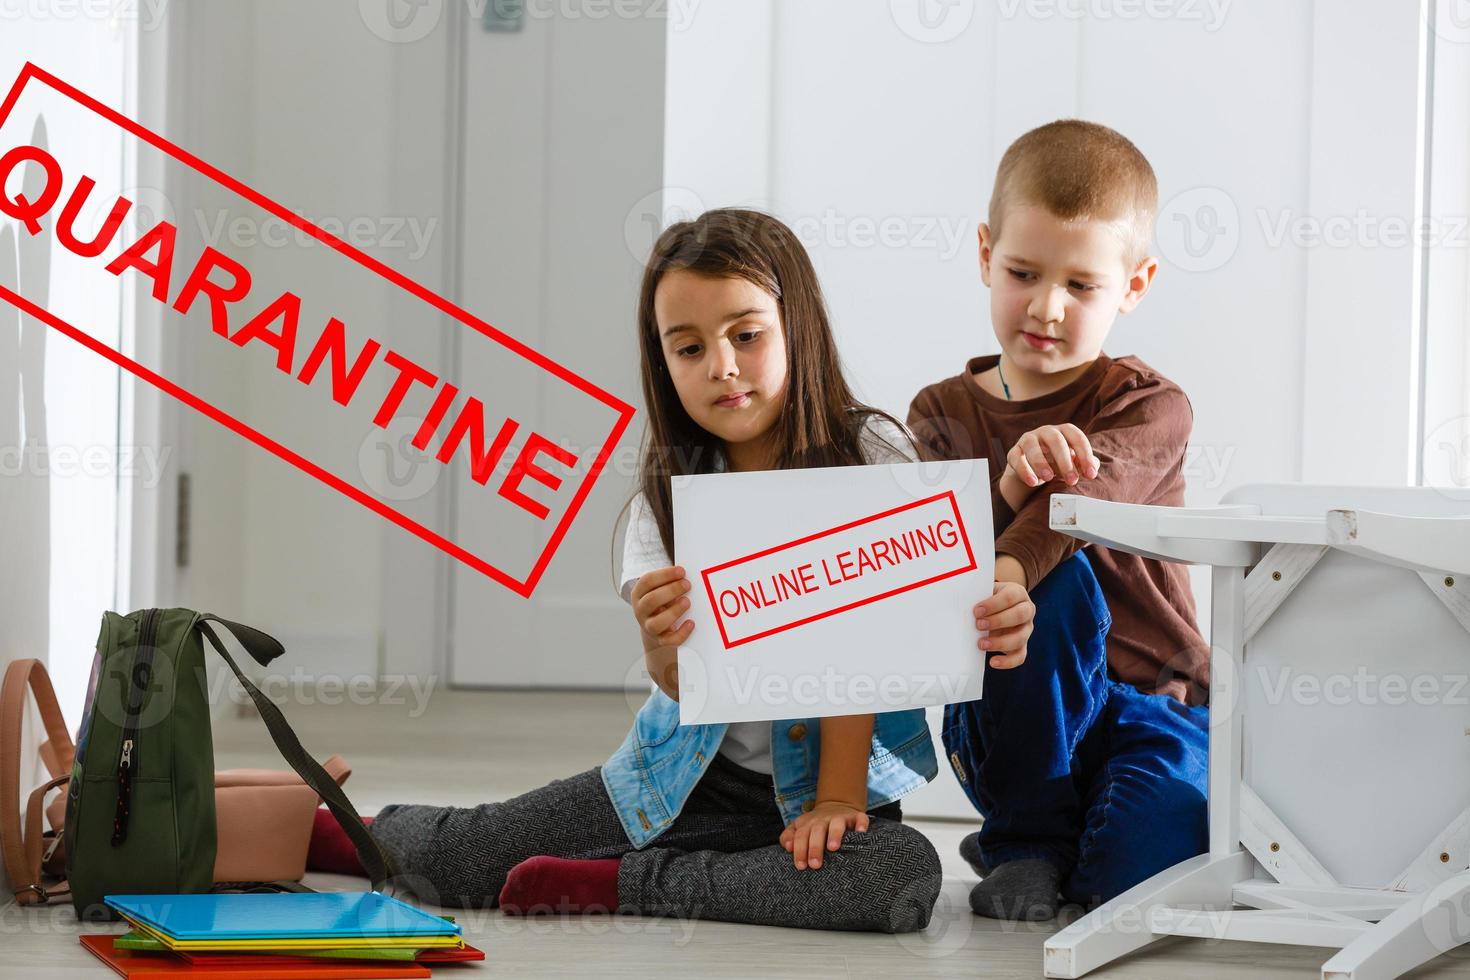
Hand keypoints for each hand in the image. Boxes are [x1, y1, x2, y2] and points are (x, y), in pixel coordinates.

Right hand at [631, 566, 693, 700]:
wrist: (657, 628)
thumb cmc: (663, 602)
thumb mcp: (662, 590)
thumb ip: (671, 582)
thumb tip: (692, 574)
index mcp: (639, 593)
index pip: (647, 581)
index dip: (665, 575)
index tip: (682, 571)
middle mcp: (641, 611)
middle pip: (651, 600)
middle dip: (671, 591)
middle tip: (687, 585)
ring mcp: (649, 627)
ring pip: (656, 623)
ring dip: (674, 611)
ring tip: (687, 602)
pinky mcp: (660, 640)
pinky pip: (669, 640)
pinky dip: (681, 633)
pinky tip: (691, 623)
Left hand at [779, 800, 868, 869]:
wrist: (836, 806)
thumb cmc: (815, 826)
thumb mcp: (800, 828)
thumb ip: (789, 837)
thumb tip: (787, 846)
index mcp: (807, 824)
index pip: (801, 835)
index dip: (799, 850)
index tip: (801, 866)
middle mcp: (823, 820)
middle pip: (817, 831)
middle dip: (815, 847)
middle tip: (815, 865)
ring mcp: (840, 817)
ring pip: (836, 824)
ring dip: (834, 834)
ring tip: (833, 848)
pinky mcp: (856, 817)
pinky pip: (860, 818)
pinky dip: (861, 824)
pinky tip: (860, 833)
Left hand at [974, 575, 1034, 669]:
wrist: (999, 608)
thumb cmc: (990, 599)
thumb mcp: (986, 591)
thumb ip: (977, 593)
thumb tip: (958, 598)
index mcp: (1018, 593)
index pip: (1010, 597)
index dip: (994, 604)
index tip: (976, 611)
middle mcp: (1027, 611)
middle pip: (1020, 615)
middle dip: (998, 621)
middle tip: (978, 625)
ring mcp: (1026, 630)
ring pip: (1020, 638)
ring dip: (1000, 642)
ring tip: (981, 644)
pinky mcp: (1022, 646)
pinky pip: (1020, 656)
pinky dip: (1007, 662)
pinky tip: (993, 662)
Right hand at [1006, 423, 1099, 488]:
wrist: (1033, 469)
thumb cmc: (1058, 463)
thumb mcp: (1074, 463)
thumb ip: (1086, 464)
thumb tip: (1094, 467)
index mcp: (1064, 431)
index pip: (1076, 437)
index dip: (1085, 455)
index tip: (1090, 474)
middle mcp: (1046, 432)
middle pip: (1056, 440)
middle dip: (1065, 461)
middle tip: (1072, 480)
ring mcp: (1028, 440)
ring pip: (1032, 446)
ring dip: (1041, 462)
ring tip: (1049, 478)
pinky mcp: (1014, 452)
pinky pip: (1016, 458)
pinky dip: (1023, 470)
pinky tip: (1032, 482)